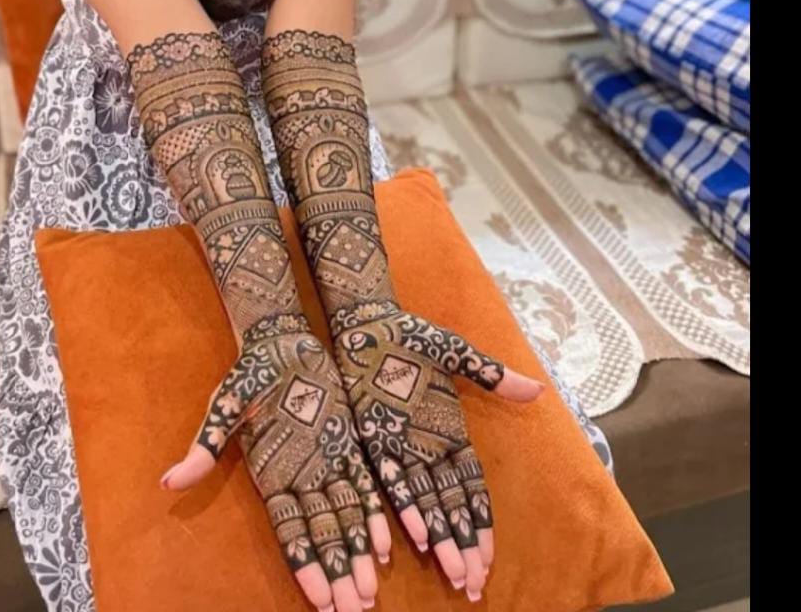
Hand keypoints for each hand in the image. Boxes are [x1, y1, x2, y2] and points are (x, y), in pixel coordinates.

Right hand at [160, 312, 393, 611]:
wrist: (282, 339)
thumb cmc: (249, 373)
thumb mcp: (225, 406)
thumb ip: (205, 447)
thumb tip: (168, 483)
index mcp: (271, 475)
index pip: (290, 531)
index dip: (307, 565)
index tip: (323, 600)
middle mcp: (301, 477)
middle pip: (322, 535)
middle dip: (339, 572)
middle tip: (356, 610)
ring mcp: (327, 462)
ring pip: (346, 518)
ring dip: (360, 554)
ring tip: (371, 592)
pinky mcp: (348, 443)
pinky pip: (364, 485)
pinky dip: (375, 514)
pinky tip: (388, 544)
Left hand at [331, 300, 544, 601]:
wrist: (366, 322)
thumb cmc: (411, 336)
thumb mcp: (455, 353)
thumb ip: (493, 376)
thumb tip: (539, 391)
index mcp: (451, 432)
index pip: (472, 488)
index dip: (481, 522)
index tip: (490, 557)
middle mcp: (428, 447)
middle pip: (452, 506)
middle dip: (464, 546)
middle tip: (474, 585)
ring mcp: (401, 445)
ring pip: (425, 504)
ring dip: (440, 540)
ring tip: (454, 576)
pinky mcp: (375, 438)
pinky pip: (391, 480)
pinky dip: (404, 509)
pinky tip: (416, 539)